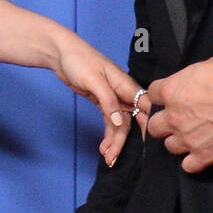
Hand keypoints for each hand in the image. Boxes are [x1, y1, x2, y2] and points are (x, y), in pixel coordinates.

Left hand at [50, 32, 140, 165]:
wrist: (61, 53)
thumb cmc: (79, 60)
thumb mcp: (94, 80)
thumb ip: (108, 101)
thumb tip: (119, 121)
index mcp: (126, 85)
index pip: (146, 107)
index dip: (151, 125)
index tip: (151, 146)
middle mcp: (123, 93)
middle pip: (132, 121)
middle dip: (126, 140)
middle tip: (118, 158)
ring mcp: (113, 98)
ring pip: (120, 125)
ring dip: (115, 142)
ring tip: (108, 159)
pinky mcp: (103, 102)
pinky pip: (110, 122)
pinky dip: (108, 135)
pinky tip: (104, 147)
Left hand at [146, 55, 212, 172]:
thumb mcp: (206, 65)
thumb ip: (191, 77)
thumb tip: (192, 82)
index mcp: (172, 91)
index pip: (152, 95)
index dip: (161, 96)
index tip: (169, 97)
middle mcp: (174, 117)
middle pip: (154, 126)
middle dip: (164, 123)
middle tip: (178, 120)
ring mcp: (187, 138)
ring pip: (169, 146)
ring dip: (178, 141)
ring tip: (191, 137)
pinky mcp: (204, 155)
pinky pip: (188, 166)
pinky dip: (193, 161)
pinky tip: (201, 154)